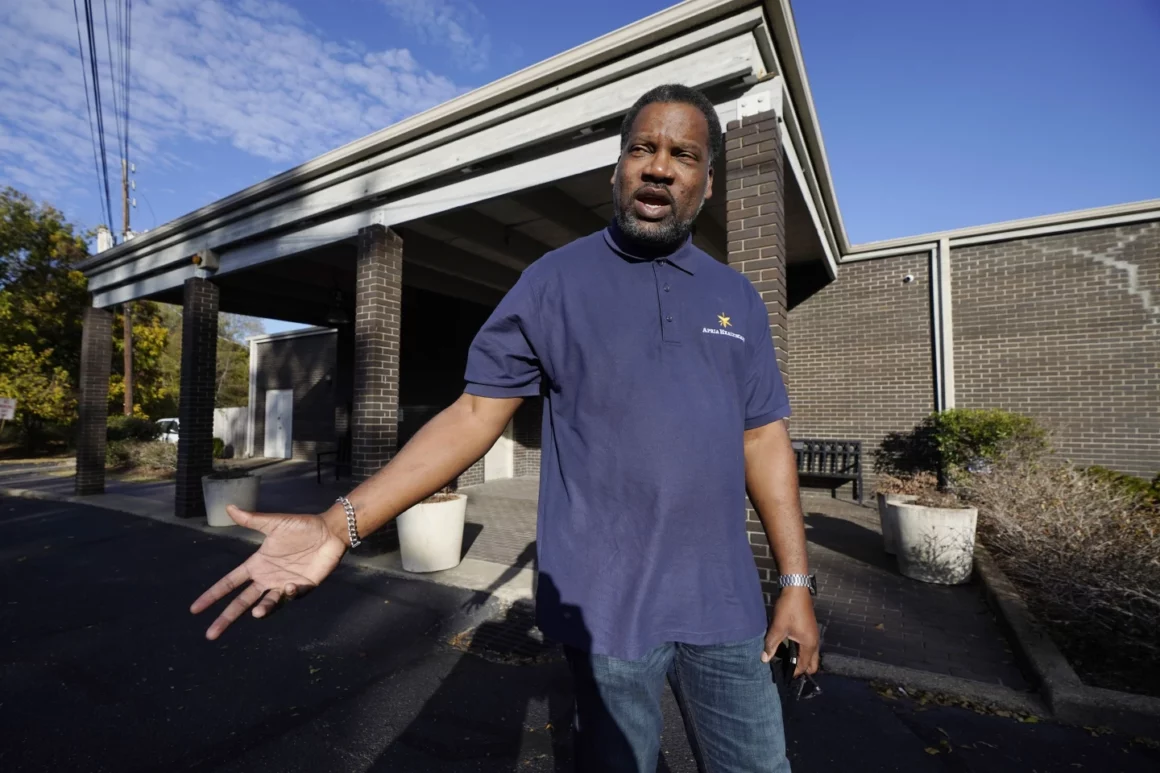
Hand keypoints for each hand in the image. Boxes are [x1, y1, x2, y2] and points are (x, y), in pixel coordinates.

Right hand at [190, 505, 347, 639]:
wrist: (329, 530)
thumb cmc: (301, 526)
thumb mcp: (273, 523)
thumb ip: (251, 519)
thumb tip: (228, 506)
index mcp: (256, 564)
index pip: (229, 583)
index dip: (212, 595)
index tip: (195, 609)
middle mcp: (267, 578)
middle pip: (241, 602)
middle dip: (226, 618)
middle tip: (210, 634)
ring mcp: (284, 584)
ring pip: (266, 604)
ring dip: (261, 610)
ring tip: (256, 613)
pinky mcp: (302, 587)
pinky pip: (291, 596)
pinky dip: (289, 595)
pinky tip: (289, 586)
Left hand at [762, 588, 819, 676]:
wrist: (796, 589)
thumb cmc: (789, 609)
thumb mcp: (778, 627)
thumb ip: (771, 645)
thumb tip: (764, 659)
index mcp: (809, 644)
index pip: (803, 666)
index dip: (793, 673)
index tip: (782, 676)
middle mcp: (815, 642)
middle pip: (812, 664)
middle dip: (801, 669)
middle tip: (786, 669)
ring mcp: (814, 635)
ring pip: (811, 655)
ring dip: (801, 659)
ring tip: (786, 660)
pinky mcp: (810, 629)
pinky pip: (808, 647)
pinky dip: (801, 651)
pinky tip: (788, 648)